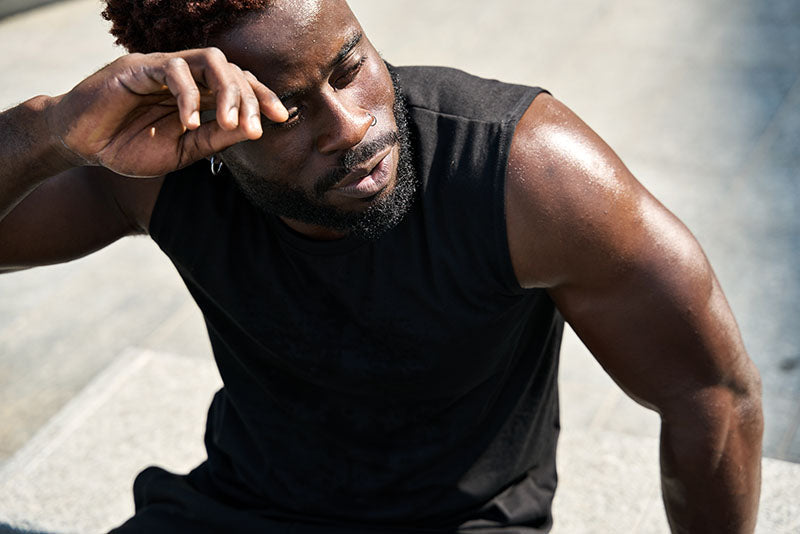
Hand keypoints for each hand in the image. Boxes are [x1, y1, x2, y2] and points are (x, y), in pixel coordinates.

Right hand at [46, 47, 287, 177]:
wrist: (81, 145)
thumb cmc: (130, 146)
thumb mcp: (181, 150)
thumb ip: (214, 138)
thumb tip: (253, 130)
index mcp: (199, 93)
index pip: (240, 84)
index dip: (262, 97)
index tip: (281, 118)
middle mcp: (184, 75)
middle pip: (231, 69)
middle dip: (250, 97)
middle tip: (256, 127)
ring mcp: (161, 67)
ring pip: (208, 60)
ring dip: (226, 90)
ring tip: (229, 122)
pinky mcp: (137, 68)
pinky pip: (171, 70)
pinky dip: (187, 95)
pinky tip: (188, 122)